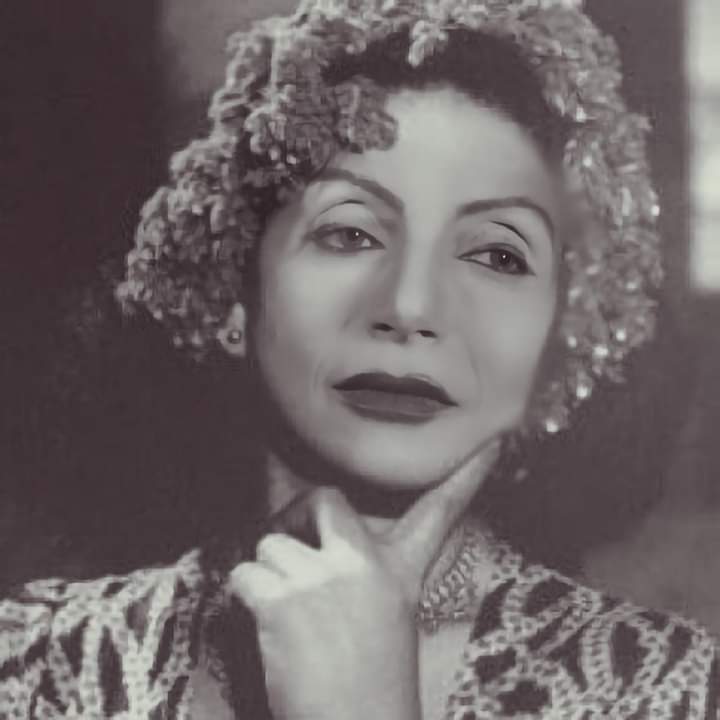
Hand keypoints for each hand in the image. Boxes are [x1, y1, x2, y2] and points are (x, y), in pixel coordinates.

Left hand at [227, 447, 495, 719]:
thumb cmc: (371, 688)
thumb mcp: (390, 621)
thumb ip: (366, 579)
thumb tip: (322, 551)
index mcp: (400, 574)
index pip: (439, 512)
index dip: (467, 476)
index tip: (494, 442)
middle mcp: (366, 565)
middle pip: (325, 499)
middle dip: (298, 513)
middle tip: (292, 541)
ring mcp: (324, 578)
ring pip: (271, 543)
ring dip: (267, 574)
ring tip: (286, 615)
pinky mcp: (285, 601)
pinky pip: (245, 573)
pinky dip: (244, 595)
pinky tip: (266, 627)